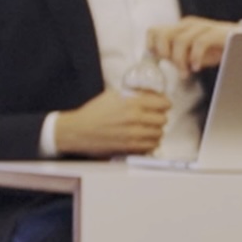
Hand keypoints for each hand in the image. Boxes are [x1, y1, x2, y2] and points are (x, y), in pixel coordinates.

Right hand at [52, 87, 171, 157]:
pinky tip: (143, 138)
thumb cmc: (91, 113)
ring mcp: (133, 134)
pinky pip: (151, 145)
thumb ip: (132, 94)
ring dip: (155, 131)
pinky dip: (150, 142)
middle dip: (159, 117)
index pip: (163, 103)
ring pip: (159, 133)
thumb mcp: (111, 96)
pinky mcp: (130, 147)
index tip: (162, 105)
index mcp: (132, 103)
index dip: (164, 104)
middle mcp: (135, 118)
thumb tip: (149, 94)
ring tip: (148, 129)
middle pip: (163, 119)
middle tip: (153, 117)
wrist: (76, 131)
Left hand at [146, 17, 241, 77]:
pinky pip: (199, 43)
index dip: (152, 46)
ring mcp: (203, 26)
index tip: (159, 61)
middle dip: (164, 54)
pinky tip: (197, 68)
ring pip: (179, 40)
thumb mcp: (192, 53)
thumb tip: (159, 61)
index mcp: (180, 28)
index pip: (154, 31)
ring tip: (186, 73)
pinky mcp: (217, 32)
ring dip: (180, 60)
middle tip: (173, 67)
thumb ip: (176, 54)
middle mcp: (189, 24)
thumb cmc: (218, 49)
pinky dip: (195, 57)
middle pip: (162, 34)